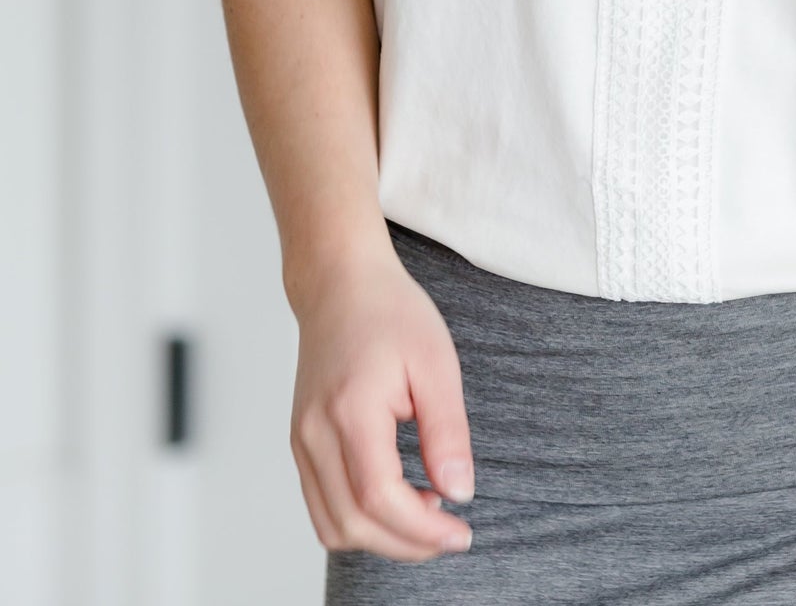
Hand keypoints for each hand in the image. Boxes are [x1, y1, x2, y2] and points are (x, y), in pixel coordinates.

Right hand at [289, 240, 475, 561]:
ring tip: (426, 513)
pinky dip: (359, 520)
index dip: (421, 530)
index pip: (379, 497)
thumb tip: (458, 493)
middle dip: (406, 544)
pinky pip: (322, 507)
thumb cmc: (390, 312)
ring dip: (381, 538)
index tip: (461, 532)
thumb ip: (447, 431)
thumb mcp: (436, 362)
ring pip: (332, 525)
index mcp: (350, 410)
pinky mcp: (301, 444)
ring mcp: (301, 441)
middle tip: (451, 532)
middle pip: (352, 523)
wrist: (340, 284)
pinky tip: (398, 499)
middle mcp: (313, 433)